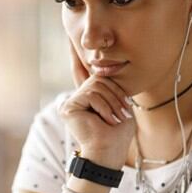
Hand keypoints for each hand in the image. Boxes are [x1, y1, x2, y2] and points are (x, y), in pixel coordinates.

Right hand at [60, 38, 135, 168]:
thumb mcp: (119, 105)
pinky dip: (104, 107)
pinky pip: (91, 94)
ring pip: (97, 86)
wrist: (108, 153)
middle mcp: (77, 98)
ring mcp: (70, 103)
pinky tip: (107, 120)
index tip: (72, 39)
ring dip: (112, 103)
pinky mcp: (67, 108)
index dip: (77, 55)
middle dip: (115, 94)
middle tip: (123, 113)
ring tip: (116, 119)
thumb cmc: (117, 134)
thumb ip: (110, 88)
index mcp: (88, 97)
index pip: (84, 72)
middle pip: (99, 79)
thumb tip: (101, 66)